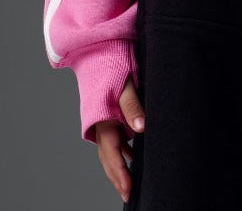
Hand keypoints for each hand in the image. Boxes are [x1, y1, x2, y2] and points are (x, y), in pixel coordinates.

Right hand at [94, 75, 144, 204]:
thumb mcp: (126, 83)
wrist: (100, 48)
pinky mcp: (108, 112)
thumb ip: (132, 106)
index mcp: (104, 119)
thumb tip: (141, 128)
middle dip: (117, 177)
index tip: (128, 190)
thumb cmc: (113, 62)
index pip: (112, 154)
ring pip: (109, 149)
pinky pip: (114, 137)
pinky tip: (132, 154)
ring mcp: (103, 118)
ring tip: (129, 181)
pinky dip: (121, 149)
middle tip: (128, 194)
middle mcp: (101, 123)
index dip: (120, 174)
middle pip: (108, 157)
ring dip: (118, 165)